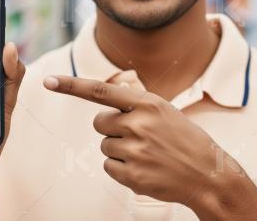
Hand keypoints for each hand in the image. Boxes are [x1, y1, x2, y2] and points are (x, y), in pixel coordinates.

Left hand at [42, 75, 219, 207]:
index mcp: (148, 103)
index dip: (72, 85)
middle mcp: (139, 124)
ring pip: (104, 145)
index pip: (101, 91)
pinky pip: (109, 166)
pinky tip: (144, 168)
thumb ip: (136, 104)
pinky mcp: (132, 174)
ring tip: (147, 153)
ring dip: (119, 150)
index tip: (48, 81)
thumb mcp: (165, 111)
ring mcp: (135, 150)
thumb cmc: (184, 139)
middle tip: (138, 136)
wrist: (208, 174)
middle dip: (111, 129)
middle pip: (99, 123)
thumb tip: (107, 100)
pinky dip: (121, 168)